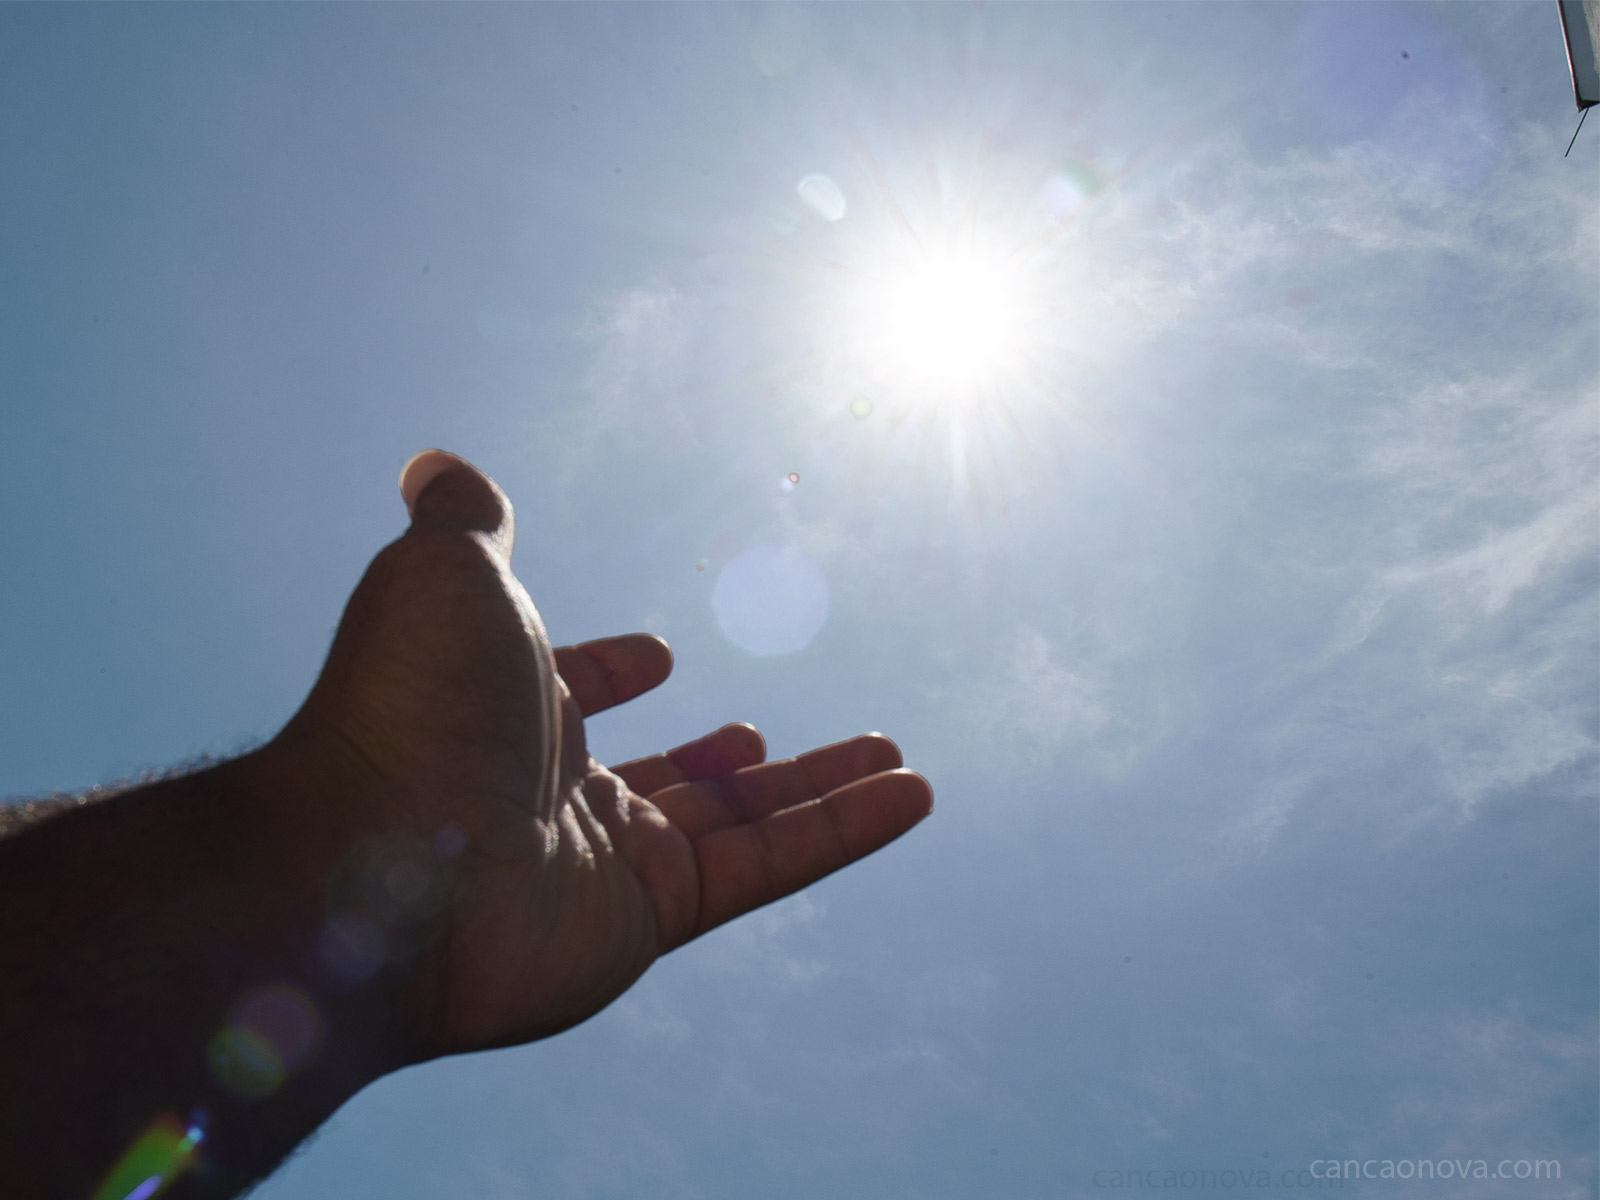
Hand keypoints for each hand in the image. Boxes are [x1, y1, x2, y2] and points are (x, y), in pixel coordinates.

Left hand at [284, 451, 932, 1060]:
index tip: (654, 657)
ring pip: (739, 824)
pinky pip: (764, 867)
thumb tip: (435, 461)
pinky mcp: (648, 920)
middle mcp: (553, 796)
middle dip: (739, 754)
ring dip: (820, 788)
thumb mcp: (446, 577)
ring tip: (897, 761)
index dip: (608, 673)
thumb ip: (469, 521)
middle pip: (672, 773)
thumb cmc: (408, 705)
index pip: (574, 695)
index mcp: (506, 712)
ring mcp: (602, 866)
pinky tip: (909, 794)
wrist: (377, 864)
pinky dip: (842, 831)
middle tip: (781, 730)